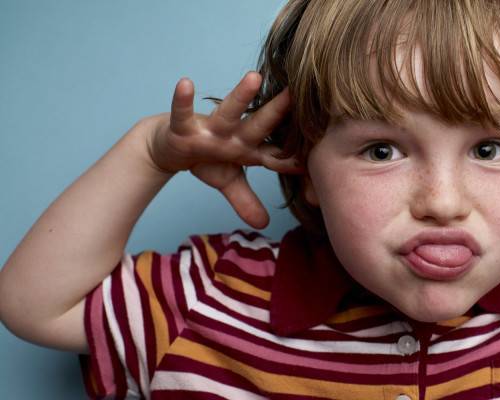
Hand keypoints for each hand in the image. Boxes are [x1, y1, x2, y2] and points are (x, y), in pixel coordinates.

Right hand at [147, 72, 301, 228]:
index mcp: (247, 148)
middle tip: (301, 94)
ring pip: (228, 111)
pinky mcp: (183, 126)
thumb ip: (246, 201)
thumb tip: (263, 224)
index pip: (276, 154)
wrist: (169, 145)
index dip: (294, 157)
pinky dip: (182, 101)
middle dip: (280, 112)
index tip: (320, 152)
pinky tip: (185, 84)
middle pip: (260, 125)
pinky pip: (183, 113)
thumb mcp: (227, 182)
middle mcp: (233, 135)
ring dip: (241, 96)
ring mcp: (209, 129)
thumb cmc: (206, 157)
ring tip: (255, 77)